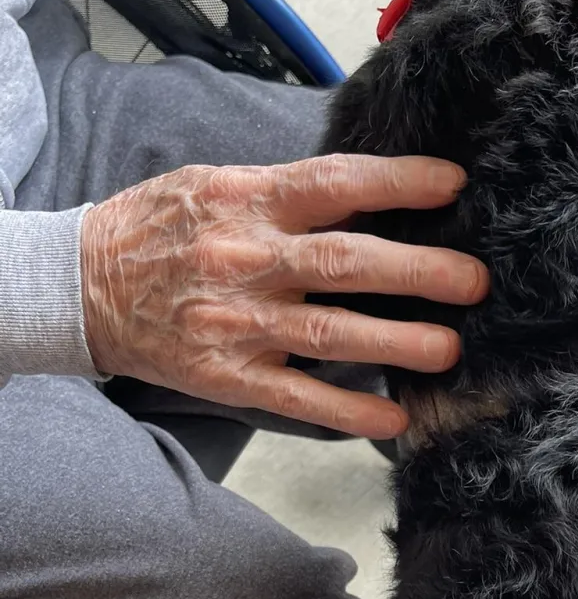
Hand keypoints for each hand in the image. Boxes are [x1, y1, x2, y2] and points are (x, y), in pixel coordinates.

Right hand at [80, 153, 486, 437]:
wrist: (81, 284)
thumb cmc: (163, 228)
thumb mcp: (219, 184)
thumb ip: (289, 192)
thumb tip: (371, 191)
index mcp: (250, 200)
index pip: (336, 183)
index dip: (398, 182)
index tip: (454, 184)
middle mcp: (248, 258)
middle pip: (347, 262)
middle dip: (419, 271)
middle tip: (475, 281)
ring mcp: (238, 321)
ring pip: (331, 332)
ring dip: (397, 341)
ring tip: (449, 349)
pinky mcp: (226, 373)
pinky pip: (297, 395)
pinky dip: (348, 409)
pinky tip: (393, 417)